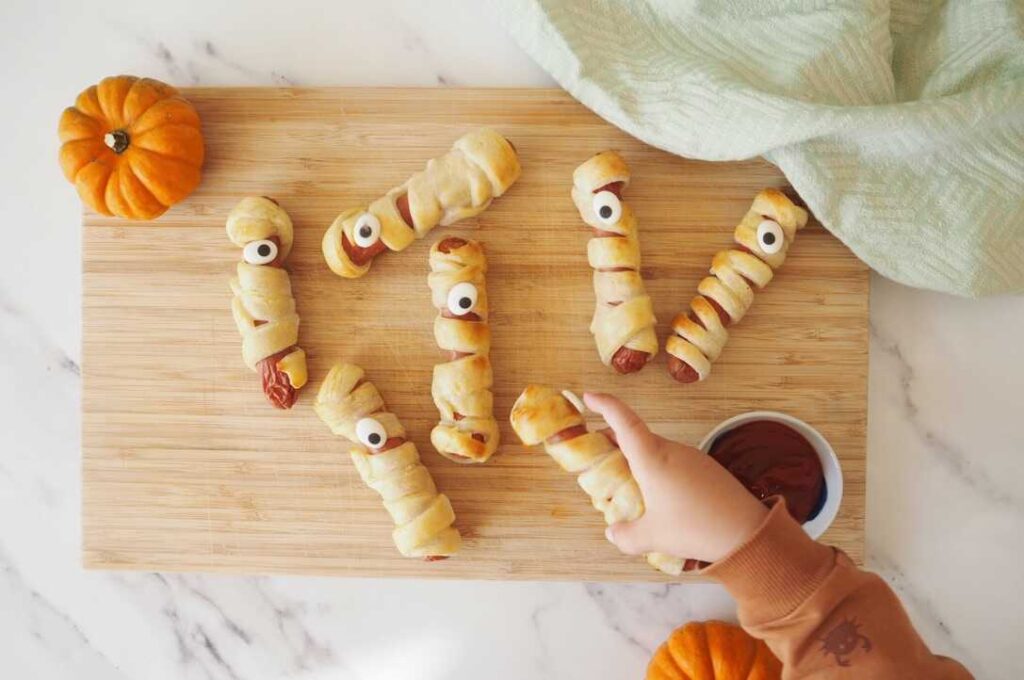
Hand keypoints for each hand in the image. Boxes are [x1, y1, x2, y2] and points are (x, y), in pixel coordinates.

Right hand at [584, 392, 768, 562]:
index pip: (624, 421)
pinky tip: (662, 499)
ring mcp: (691, 457)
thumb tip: (613, 533)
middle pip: (636, 437)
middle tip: (599, 459)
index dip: (605, 405)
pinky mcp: (706, 468)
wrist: (748, 532)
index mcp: (652, 458)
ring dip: (638, 462)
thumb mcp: (652, 538)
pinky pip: (673, 463)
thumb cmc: (695, 528)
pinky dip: (659, 472)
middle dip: (614, 443)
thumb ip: (625, 536)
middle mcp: (671, 450)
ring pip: (655, 451)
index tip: (588, 397)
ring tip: (630, 488)